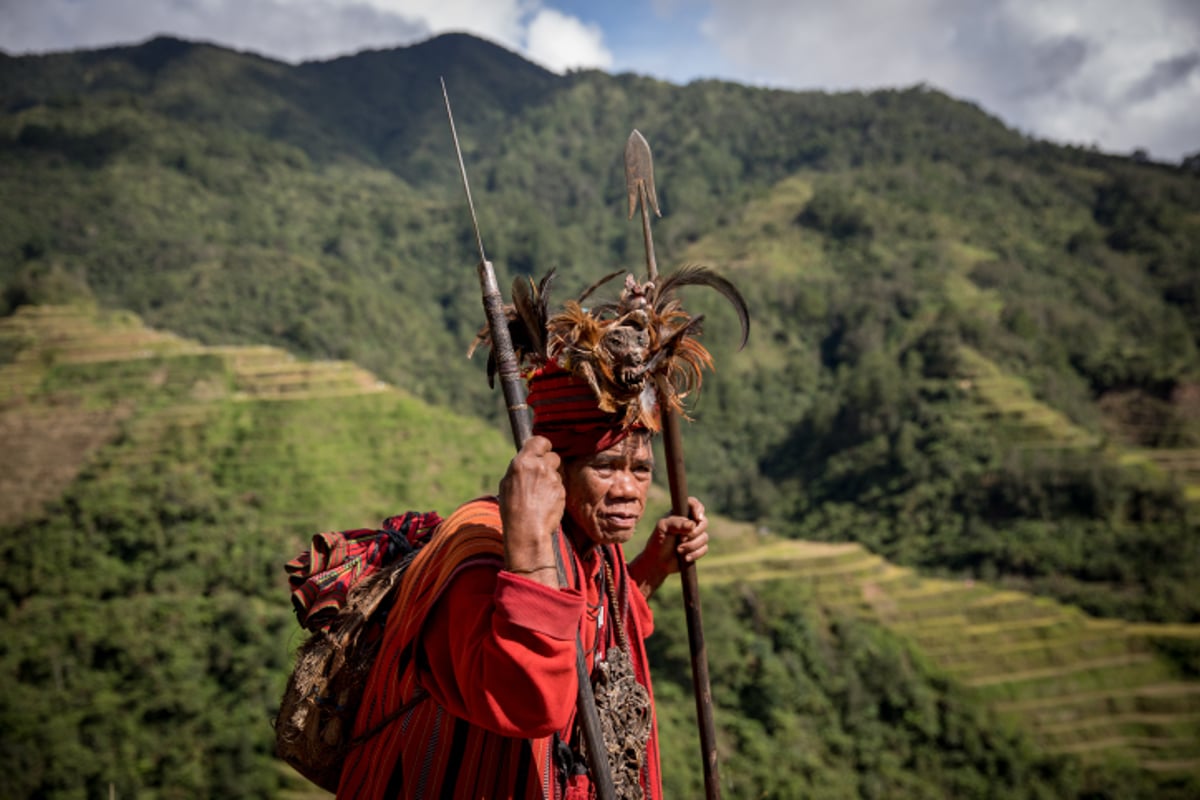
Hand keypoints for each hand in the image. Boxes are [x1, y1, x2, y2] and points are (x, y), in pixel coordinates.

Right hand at [499, 436, 563, 585]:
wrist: (526, 530)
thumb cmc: (512, 509)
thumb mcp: (507, 484)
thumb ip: (520, 468)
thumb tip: (527, 461)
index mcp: (522, 462)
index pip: (539, 441)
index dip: (543, 446)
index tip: (542, 451)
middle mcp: (539, 467)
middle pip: (553, 456)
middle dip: (550, 464)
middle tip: (543, 476)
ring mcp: (552, 478)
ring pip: (558, 472)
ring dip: (553, 479)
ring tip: (542, 494)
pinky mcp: (562, 490)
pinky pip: (561, 486)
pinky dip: (556, 492)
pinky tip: (546, 502)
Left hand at [629, 497, 708, 598]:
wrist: (658, 562)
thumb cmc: (658, 542)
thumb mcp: (663, 528)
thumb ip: (677, 523)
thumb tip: (693, 524)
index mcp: (680, 514)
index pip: (693, 504)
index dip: (698, 508)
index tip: (697, 518)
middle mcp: (689, 523)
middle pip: (703, 521)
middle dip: (695, 532)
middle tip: (682, 539)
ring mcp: (695, 536)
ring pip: (704, 537)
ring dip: (692, 545)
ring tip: (679, 550)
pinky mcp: (698, 548)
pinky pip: (704, 548)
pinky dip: (695, 554)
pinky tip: (685, 558)